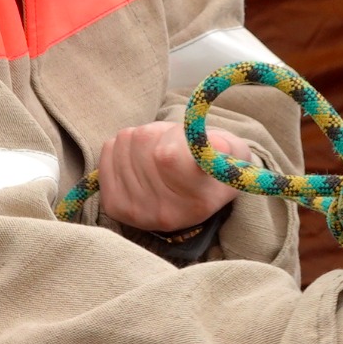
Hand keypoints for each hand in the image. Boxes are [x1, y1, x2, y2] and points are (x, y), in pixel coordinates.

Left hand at [96, 120, 252, 232]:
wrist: (192, 199)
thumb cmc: (216, 166)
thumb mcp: (233, 155)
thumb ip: (226, 148)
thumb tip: (217, 145)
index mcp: (198, 201)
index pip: (167, 157)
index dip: (173, 137)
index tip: (185, 137)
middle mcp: (163, 212)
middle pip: (145, 141)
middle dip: (160, 131)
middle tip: (175, 143)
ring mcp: (134, 210)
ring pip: (126, 140)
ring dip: (142, 137)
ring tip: (159, 152)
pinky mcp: (113, 204)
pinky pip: (109, 150)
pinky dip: (123, 145)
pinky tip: (140, 159)